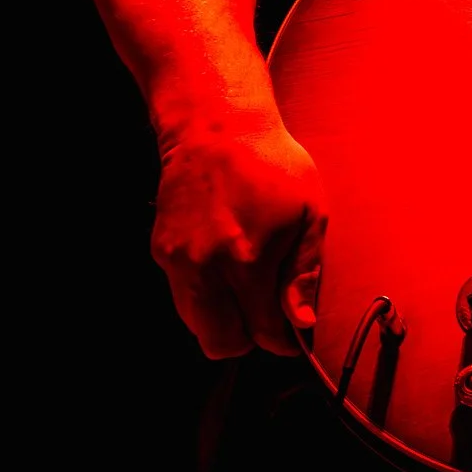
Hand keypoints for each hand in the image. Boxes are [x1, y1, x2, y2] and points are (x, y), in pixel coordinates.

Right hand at [149, 110, 326, 359]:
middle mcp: (206, 268)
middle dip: (249, 337)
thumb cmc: (273, 167)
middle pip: (221, 342)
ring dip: (224, 319)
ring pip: (196, 325)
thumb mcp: (310, 213)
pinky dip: (205, 296)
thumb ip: (304, 273)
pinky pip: (182, 297)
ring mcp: (179, 261)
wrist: (217, 130)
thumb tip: (300, 324)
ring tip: (247, 286)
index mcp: (248, 261)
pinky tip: (225, 265)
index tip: (294, 332)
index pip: (263, 331)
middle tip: (268, 312)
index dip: (284, 339)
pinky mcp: (161, 251)